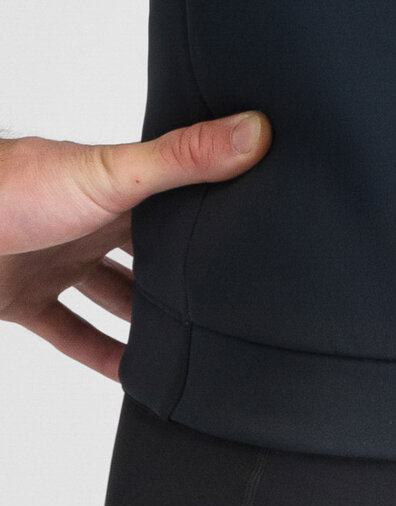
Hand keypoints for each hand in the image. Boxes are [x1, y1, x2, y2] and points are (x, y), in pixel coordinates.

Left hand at [0, 111, 271, 381]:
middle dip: (187, 275)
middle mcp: (87, 220)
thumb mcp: (113, 175)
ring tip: (195, 345)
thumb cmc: (10, 189)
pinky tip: (131, 375)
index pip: (180, 200)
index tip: (260, 238)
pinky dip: (101, 353)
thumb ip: (182, 159)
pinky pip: (70, 331)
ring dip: (146, 319)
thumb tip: (254, 130)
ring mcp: (55, 259)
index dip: (217, 218)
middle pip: (150, 253)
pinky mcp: (23, 298)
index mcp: (115, 185)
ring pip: (113, 293)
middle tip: (235, 305)